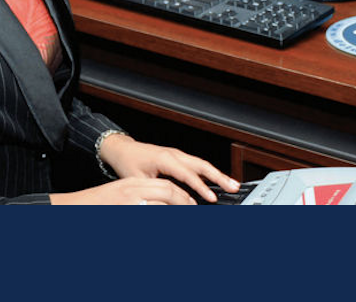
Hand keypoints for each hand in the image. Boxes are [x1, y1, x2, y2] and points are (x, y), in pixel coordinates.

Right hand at [49, 176, 195, 204]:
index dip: (180, 194)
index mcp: (130, 185)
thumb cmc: (95, 205)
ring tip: (184, 217)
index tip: (189, 203)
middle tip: (191, 210)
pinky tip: (164, 219)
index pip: (164, 185)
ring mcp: (128, 204)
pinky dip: (160, 217)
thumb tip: (161, 204)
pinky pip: (149, 214)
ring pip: (159, 206)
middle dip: (182, 202)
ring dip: (173, 211)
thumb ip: (139, 197)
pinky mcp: (125, 211)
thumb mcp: (119, 195)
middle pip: (166, 192)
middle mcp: (130, 193)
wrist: (71, 209)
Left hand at [97, 133, 240, 202]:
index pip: (187, 174)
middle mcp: (174, 154)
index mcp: (164, 158)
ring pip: (202, 164)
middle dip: (219, 176)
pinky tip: (217, 180)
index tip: (211, 197)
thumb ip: (155, 192)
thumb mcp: (138, 181)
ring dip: (218, 174)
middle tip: (233, 187)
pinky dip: (209, 172)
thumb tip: (169, 205)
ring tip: (232, 184)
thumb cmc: (128, 163)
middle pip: (201, 165)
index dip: (200, 187)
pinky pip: (196, 165)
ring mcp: (177, 154)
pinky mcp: (178, 158)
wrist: (121, 149)